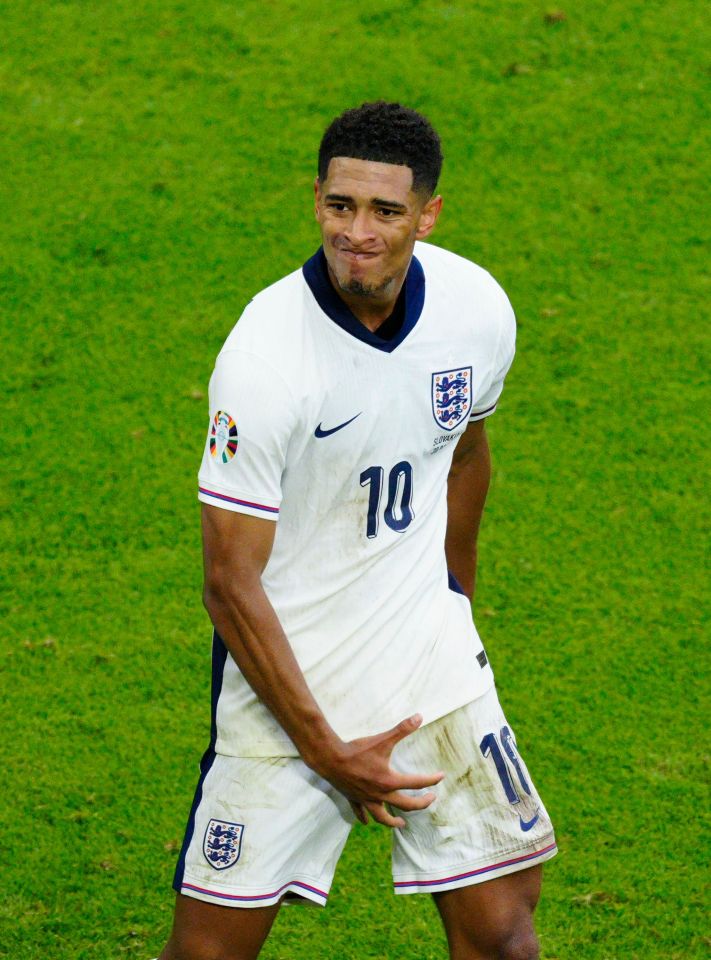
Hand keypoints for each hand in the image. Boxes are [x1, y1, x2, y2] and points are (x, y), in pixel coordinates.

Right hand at [310, 714, 444, 828]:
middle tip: (431, 799)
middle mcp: (380, 794)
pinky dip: (365, 818)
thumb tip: (420, 717)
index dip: (432, 780)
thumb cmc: (357, 749)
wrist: (330, 758)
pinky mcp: (354, 799)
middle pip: (406, 805)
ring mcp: (367, 800)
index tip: (441, 777)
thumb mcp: (382, 739)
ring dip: (393, 822)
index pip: (417, 783)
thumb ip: (402, 729)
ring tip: (402, 824)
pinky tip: (367, 822)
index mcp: (389, 781)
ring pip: (383, 818)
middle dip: (421, 804)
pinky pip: (361, 813)